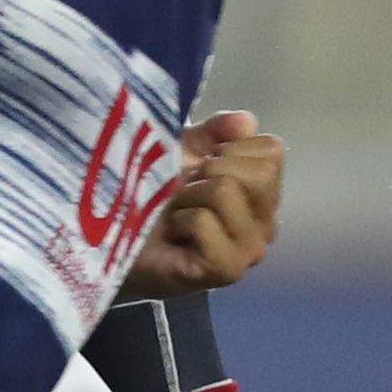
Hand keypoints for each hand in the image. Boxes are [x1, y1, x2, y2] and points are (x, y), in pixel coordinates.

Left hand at [128, 111, 283, 292]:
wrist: (119, 237)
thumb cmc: (156, 194)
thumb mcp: (186, 150)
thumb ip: (216, 131)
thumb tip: (246, 121)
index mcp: (264, 194)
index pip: (272, 151)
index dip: (230, 147)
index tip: (202, 166)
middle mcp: (266, 224)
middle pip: (258, 172)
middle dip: (211, 170)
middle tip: (187, 192)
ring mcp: (249, 251)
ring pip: (226, 191)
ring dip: (189, 196)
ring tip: (177, 213)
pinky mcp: (226, 270)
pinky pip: (204, 222)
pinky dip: (180, 220)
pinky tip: (174, 235)